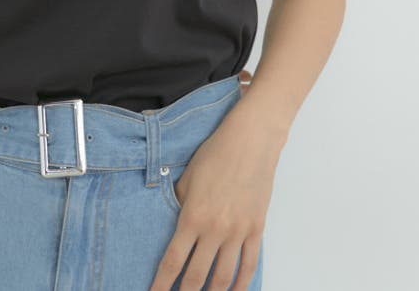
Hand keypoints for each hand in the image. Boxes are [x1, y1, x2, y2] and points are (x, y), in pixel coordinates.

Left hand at [149, 69, 280, 290]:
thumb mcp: (188, 177)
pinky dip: (241, 284)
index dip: (162, 283)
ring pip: (223, 277)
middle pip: (197, 277)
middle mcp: (215, 229)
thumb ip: (178, 204)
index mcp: (193, 216)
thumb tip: (172, 224)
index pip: (173, 261)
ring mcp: (238, 232)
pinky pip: (248, 265)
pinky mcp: (256, 230)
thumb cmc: (215, 153)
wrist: (250, 141)